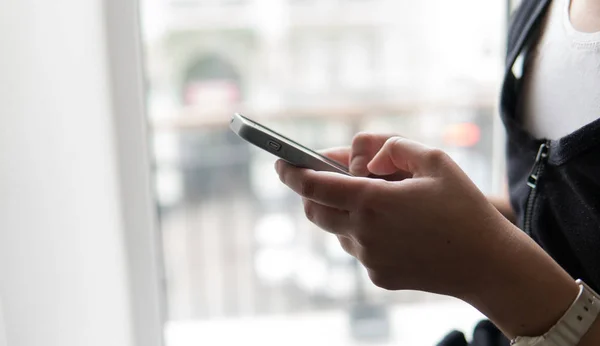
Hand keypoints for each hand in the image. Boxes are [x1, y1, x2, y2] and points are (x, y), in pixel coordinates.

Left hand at [277, 135, 507, 295]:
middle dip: (313, 193)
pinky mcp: (378, 275)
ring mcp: (369, 258)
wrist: (487, 264)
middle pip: (314, 211)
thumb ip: (391, 147)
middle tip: (331, 178)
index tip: (280, 163)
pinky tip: (396, 227)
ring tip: (380, 201)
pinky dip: (364, 233)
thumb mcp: (434, 160)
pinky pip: (358, 249)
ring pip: (337, 230)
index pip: (313, 186)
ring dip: (344, 212)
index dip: (291, 173)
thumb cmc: (463, 208)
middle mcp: (363, 233)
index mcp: (372, 201)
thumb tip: (362, 159)